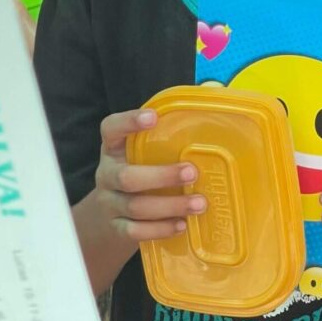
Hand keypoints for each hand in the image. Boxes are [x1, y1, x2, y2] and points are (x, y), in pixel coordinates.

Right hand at [94, 109, 206, 242]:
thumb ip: (172, 127)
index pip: (111, 129)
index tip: (152, 117)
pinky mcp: (116, 227)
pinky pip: (134, 231)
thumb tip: (214, 89)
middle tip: (192, 172)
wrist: (109, 214)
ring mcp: (109, 202)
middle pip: (126, 177)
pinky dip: (159, 229)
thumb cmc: (140, 170)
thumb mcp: (146, 149)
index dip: (128, 122)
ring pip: (135, 206)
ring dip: (169, 206)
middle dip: (161, 176)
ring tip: (200, 204)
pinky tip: (181, 225)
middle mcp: (107, 174)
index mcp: (114, 147)